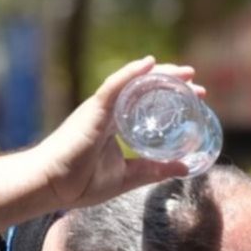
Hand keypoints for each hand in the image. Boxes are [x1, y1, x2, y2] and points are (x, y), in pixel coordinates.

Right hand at [33, 57, 195, 208]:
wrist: (52, 186)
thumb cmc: (79, 183)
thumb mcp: (128, 177)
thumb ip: (154, 169)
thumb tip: (185, 167)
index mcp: (117, 126)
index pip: (149, 105)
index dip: (172, 98)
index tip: (196, 99)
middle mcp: (110, 112)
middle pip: (145, 90)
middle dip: (173, 84)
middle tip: (197, 86)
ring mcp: (101, 109)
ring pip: (134, 83)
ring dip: (161, 75)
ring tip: (186, 73)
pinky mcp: (93, 110)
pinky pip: (114, 86)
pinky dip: (131, 73)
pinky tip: (149, 64)